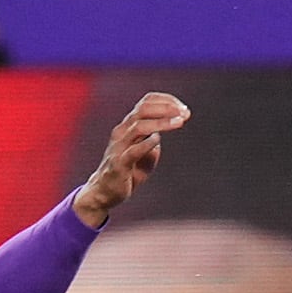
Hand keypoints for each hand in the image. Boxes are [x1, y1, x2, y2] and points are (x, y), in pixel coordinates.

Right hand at [74, 92, 190, 223]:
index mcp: (129, 125)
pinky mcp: (118, 164)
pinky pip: (133, 150)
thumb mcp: (147, 149)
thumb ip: (157, 135)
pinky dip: (147, 143)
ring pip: (139, 126)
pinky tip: (158, 141)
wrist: (106, 191)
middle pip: (143, 109)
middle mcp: (122, 131)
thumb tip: (173, 122)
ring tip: (180, 122)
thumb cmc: (129, 169)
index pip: (146, 102)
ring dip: (162, 122)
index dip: (166, 101)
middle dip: (166, 108)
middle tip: (185, 113)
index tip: (184, 109)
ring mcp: (119, 146)